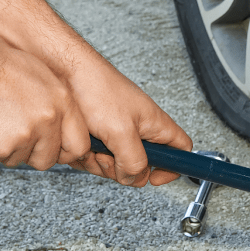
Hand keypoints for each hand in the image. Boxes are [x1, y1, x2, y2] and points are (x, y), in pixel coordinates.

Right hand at [0, 43, 91, 169]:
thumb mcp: (38, 74)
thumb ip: (56, 103)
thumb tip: (63, 123)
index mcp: (61, 101)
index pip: (80, 144)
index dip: (67, 150)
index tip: (58, 151)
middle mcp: (47, 121)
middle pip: (50, 158)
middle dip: (35, 153)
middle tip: (17, 136)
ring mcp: (23, 137)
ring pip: (21, 160)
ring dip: (9, 149)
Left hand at [59, 48, 191, 185]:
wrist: (67, 73)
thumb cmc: (97, 88)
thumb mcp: (121, 131)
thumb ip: (133, 161)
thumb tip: (134, 178)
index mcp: (156, 125)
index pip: (182, 150)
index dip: (175, 167)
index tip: (156, 177)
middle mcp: (140, 130)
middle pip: (142, 166)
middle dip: (122, 169)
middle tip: (110, 157)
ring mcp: (119, 133)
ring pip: (116, 165)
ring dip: (100, 162)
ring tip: (92, 144)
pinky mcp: (100, 134)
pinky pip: (97, 158)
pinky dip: (87, 155)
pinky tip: (82, 143)